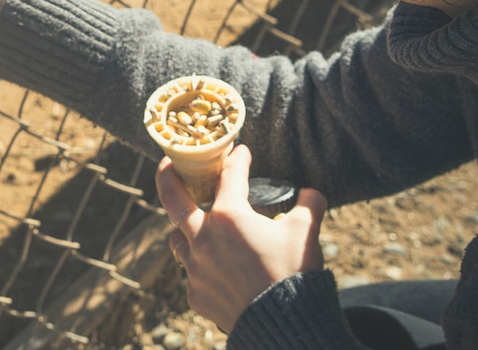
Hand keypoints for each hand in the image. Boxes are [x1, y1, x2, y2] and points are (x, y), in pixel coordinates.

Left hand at [156, 144, 326, 331]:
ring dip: (185, 230)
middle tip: (167, 165)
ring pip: (178, 240)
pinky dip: (201, 267)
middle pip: (173, 200)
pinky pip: (192, 274)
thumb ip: (309, 206)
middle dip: (166, 177)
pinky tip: (215, 269)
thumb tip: (312, 193)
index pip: (229, 177)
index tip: (240, 151)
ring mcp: (196, 268)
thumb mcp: (306, 233)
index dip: (238, 160)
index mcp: (229, 217)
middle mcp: (204, 238)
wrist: (285, 327)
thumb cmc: (294, 275)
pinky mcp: (196, 294)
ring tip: (195, 226)